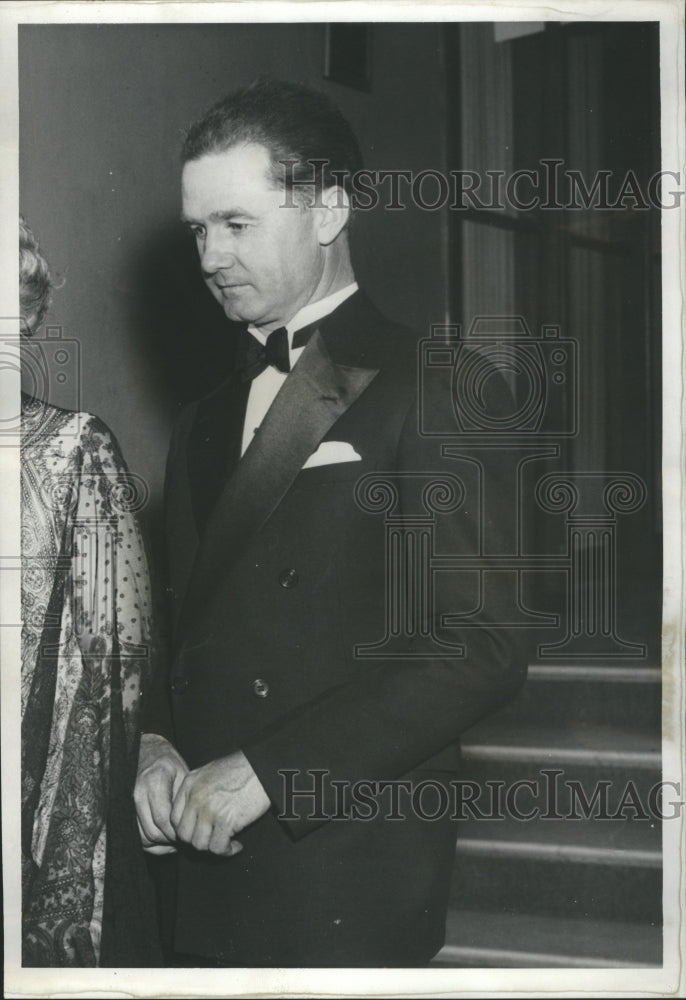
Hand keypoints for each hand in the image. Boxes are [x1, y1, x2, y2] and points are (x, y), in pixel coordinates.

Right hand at [135, 733, 188, 853]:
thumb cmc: (168, 764)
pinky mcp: (122, 809)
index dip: (176, 832)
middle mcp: (137, 792)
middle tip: (181, 838)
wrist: (145, 752)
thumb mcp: (182, 775)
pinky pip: (135, 834)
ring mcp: (126, 801)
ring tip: (172, 837)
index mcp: (154, 781)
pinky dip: (148, 841)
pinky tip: (161, 836)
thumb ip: (184, 802)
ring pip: (142, 837)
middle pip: (152, 831)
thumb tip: (188, 829)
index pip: (163, 819)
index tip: (186, 832)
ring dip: (158, 843)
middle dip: (168, 840)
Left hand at [170, 750, 270, 855]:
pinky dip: (227, 851)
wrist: (264, 767)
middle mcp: (196, 796)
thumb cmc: (242, 768)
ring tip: (226, 843)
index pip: (173, 817)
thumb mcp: (210, 772)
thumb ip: (196, 789)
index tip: (198, 833)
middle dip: (197, 841)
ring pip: (199, 844)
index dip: (185, 830)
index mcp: (190, 783)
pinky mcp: (226, 820)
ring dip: (213, 848)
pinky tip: (236, 845)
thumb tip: (191, 813)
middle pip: (183, 834)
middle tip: (212, 840)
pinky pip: (217, 848)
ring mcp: (210, 809)